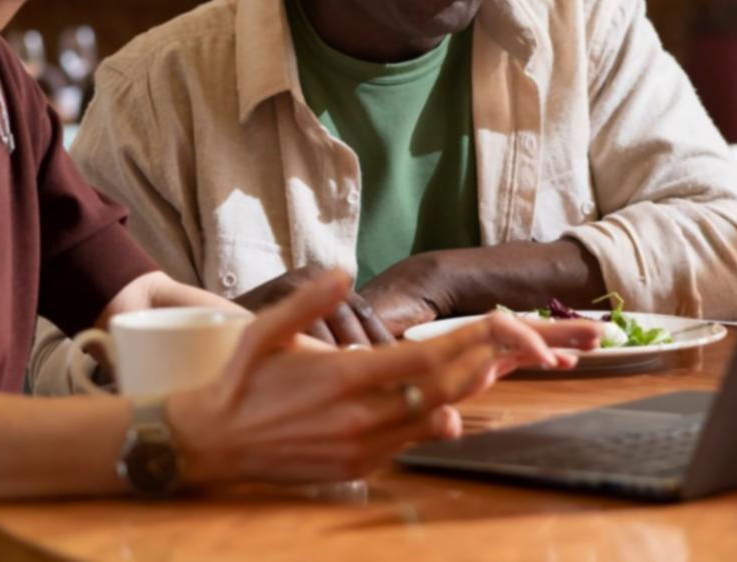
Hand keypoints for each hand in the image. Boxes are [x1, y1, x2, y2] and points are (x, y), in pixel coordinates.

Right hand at [167, 270, 600, 485]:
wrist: (214, 442)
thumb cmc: (242, 380)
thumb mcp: (265, 330)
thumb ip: (308, 301)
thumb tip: (342, 269)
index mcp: (343, 378)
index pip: (423, 359)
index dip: (467, 343)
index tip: (500, 325)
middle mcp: (360, 417)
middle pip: (441, 390)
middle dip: (485, 365)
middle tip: (521, 346)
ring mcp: (362, 447)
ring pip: (433, 418)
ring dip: (468, 391)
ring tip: (501, 367)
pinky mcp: (359, 468)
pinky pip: (410, 442)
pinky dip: (437, 419)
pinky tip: (453, 401)